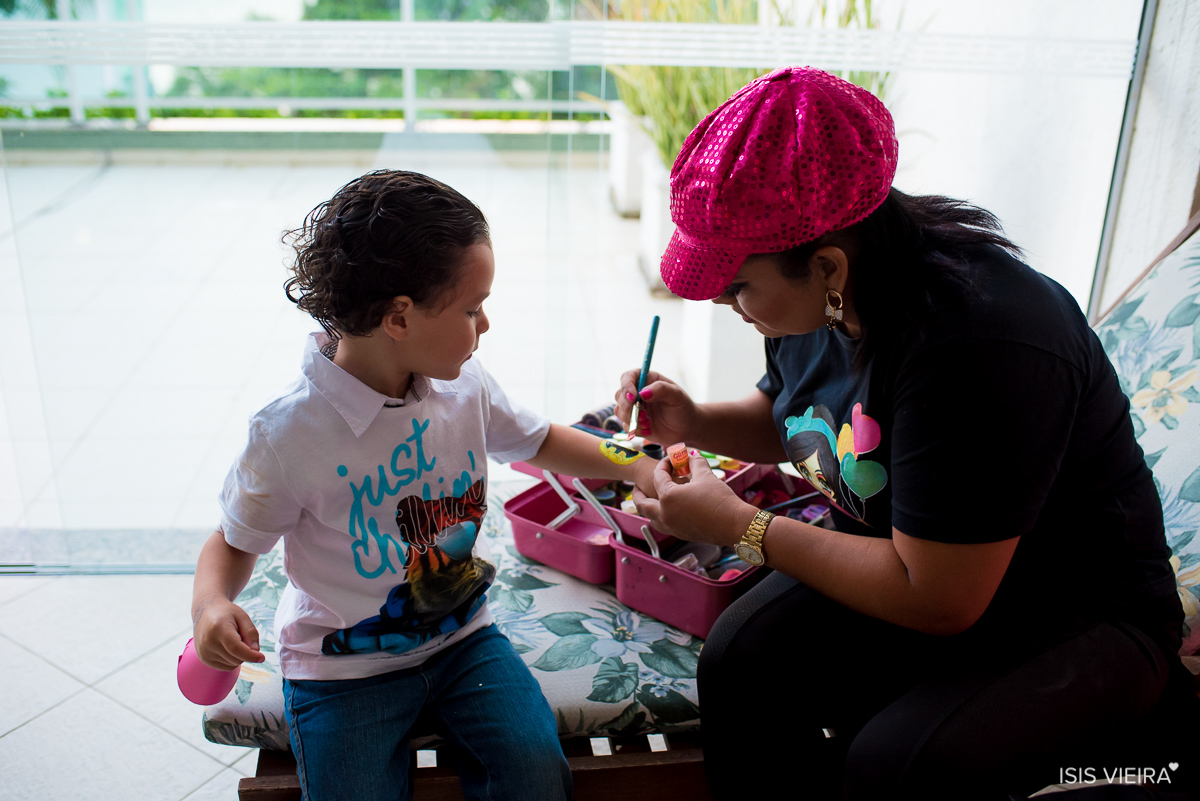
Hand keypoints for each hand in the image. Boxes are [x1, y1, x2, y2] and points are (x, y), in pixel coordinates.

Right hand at [192, 596, 264, 670]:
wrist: (204, 611)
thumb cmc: (226, 613)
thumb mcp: (242, 616)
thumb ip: (251, 633)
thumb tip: (256, 651)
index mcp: (218, 628)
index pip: (235, 648)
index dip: (250, 655)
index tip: (262, 658)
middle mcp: (208, 642)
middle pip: (235, 658)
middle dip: (246, 652)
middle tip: (242, 637)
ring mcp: (204, 652)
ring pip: (232, 664)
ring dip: (239, 657)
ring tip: (233, 640)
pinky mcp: (204, 658)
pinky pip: (225, 667)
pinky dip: (232, 660)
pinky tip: (228, 647)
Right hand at [614, 369, 697, 444]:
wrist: (686, 429)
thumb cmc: (683, 408)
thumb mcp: (677, 396)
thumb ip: (661, 389)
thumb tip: (643, 392)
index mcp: (647, 380)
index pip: (628, 377)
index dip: (626, 386)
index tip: (633, 397)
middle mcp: (638, 393)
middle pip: (619, 395)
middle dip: (627, 406)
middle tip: (644, 415)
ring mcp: (635, 408)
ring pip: (619, 411)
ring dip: (631, 418)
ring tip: (648, 422)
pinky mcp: (634, 423)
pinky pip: (625, 425)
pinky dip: (636, 429)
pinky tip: (649, 430)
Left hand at [631, 450, 753, 546]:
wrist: (734, 524)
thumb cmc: (719, 499)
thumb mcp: (705, 475)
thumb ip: (694, 463)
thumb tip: (691, 455)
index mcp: (668, 497)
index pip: (658, 477)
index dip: (663, 465)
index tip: (669, 459)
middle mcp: (665, 514)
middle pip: (642, 504)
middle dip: (638, 493)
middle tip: (637, 485)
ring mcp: (671, 526)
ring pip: (650, 517)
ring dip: (647, 507)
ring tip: (650, 499)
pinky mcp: (680, 534)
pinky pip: (662, 524)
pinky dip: (659, 516)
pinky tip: (667, 511)